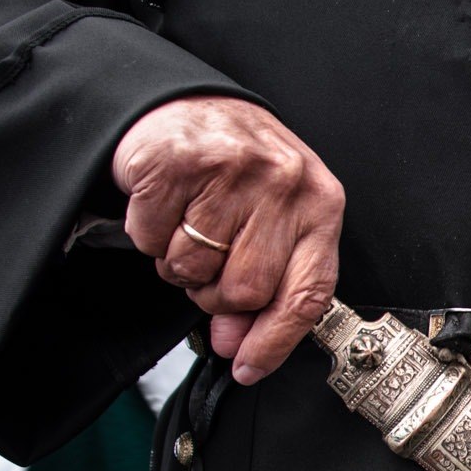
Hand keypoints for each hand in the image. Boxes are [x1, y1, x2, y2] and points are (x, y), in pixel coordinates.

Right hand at [112, 95, 344, 384]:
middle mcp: (284, 184)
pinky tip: (167, 205)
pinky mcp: (179, 160)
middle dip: (216, 293)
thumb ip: (268, 287)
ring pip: (193, 268)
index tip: (247, 367)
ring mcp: (233, 169)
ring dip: (180, 263)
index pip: (308, 293)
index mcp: (321, 204)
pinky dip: (149, 233)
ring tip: (189, 225)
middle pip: (244, 290)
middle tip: (210, 261)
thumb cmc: (240, 171)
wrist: (190, 103)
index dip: (276, 340)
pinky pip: (151, 237)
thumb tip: (238, 345)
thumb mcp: (274, 224)